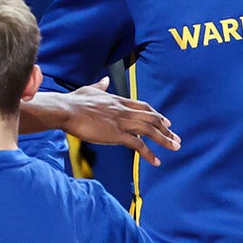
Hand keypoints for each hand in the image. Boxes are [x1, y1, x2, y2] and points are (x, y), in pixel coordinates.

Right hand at [48, 77, 179, 165]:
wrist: (66, 110)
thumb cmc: (74, 101)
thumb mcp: (89, 89)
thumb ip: (100, 86)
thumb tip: (106, 81)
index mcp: (118, 100)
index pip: (144, 107)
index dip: (157, 114)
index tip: (166, 121)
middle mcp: (124, 110)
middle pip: (151, 118)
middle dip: (166, 129)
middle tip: (176, 138)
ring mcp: (121, 122)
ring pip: (150, 130)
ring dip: (164, 140)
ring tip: (175, 147)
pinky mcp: (116, 135)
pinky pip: (138, 145)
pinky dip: (149, 153)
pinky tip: (156, 161)